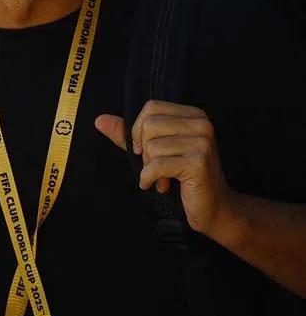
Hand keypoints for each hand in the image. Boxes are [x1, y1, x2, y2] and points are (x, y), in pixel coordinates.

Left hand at [95, 101, 242, 241]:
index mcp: (193, 115)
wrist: (215, 208)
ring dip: (150, 167)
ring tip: (163, 178)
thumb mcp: (154, 151)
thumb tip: (99, 120)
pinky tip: (162, 186)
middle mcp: (201, 124)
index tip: (143, 149)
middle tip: (155, 167)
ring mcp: (202, 142)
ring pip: (152, 146)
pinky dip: (150, 178)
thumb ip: (127, 135)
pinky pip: (156, 165)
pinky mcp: (198, 163)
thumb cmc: (183, 177)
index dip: (139, 129)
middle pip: (149, 126)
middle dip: (144, 151)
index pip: (151, 107)